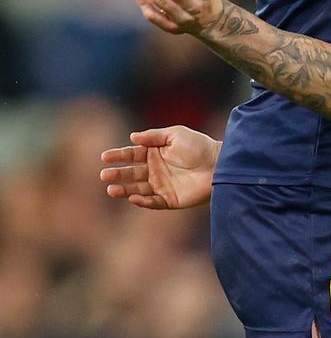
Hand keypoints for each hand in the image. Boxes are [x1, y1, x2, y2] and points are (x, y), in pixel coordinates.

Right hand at [100, 126, 219, 208]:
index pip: (132, 154)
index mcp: (156, 152)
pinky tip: (132, 197)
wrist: (219, 164)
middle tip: (104, 174)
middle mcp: (156, 170)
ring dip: (124, 189)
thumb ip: (154, 136)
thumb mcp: (176, 134)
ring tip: (111, 189)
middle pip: (132, 173)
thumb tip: (132, 137)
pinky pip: (153, 202)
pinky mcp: (170, 199)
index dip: (118, 155)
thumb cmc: (199, 146)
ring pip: (138, 189)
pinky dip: (142, 201)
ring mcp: (162, 185)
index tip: (105, 157)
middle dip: (118, 174)